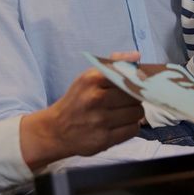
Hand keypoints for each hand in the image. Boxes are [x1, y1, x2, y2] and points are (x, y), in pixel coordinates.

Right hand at [20, 68, 143, 169]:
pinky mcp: (104, 139)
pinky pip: (133, 130)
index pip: (128, 77)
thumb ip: (113, 64)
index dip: (135, 82)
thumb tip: (137, 55)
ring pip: (137, 114)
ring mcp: (99, 121)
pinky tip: (121, 125)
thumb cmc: (77, 100)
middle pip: (135, 96)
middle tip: (125, 101)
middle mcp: (95, 99)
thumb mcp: (88, 77)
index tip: (134, 86)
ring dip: (133, 114)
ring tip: (122, 113)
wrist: (56, 130)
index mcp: (92, 80)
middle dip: (134, 99)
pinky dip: (131, 127)